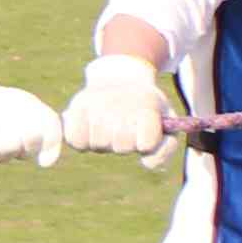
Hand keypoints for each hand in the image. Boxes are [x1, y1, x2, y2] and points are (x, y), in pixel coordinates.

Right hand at [66, 51, 180, 165]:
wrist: (121, 79)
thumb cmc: (146, 110)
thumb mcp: (166, 124)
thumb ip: (165, 148)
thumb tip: (146, 162)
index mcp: (147, 104)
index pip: (146, 144)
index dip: (146, 144)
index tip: (146, 132)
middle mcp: (121, 101)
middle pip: (122, 146)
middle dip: (125, 143)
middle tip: (125, 128)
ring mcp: (96, 103)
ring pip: (99, 144)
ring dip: (104, 143)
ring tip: (106, 128)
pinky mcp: (75, 108)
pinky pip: (76, 140)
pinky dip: (81, 141)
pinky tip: (88, 131)